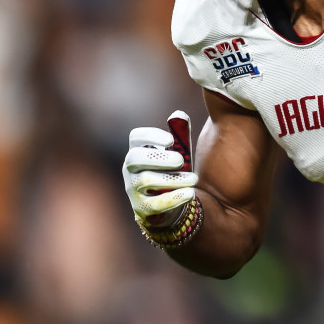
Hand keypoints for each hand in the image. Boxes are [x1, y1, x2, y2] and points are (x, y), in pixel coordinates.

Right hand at [122, 111, 197, 228]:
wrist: (168, 206)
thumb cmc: (172, 174)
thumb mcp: (177, 155)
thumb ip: (180, 136)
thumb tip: (180, 115)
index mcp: (138, 151)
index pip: (136, 137)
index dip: (152, 136)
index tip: (171, 140)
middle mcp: (130, 169)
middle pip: (135, 158)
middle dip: (159, 158)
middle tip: (180, 161)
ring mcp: (133, 189)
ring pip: (147, 181)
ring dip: (173, 179)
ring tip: (193, 179)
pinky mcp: (142, 208)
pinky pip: (155, 204)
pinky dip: (174, 198)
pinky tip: (189, 193)